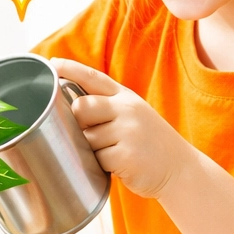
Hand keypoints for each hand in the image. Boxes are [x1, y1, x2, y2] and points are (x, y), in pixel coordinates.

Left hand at [52, 58, 189, 199]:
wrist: (180, 170)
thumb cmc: (149, 143)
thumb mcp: (133, 115)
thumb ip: (106, 107)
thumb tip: (69, 107)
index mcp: (126, 97)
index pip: (93, 77)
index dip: (70, 69)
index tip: (53, 64)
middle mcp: (127, 109)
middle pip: (81, 107)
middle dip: (79, 123)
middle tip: (96, 134)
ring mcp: (128, 131)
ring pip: (86, 138)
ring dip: (93, 149)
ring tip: (115, 152)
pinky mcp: (126, 155)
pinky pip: (97, 159)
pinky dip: (103, 166)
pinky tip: (121, 165)